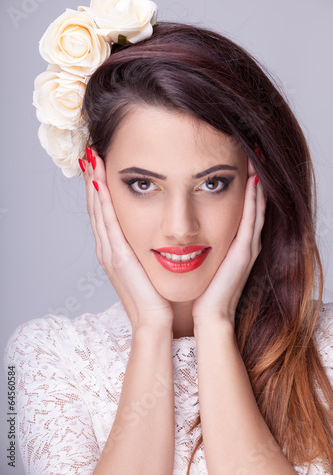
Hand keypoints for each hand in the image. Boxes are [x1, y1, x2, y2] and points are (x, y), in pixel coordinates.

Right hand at [81, 148, 173, 331]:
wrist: (156, 322)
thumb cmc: (156, 296)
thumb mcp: (149, 267)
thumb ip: (147, 248)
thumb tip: (156, 230)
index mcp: (116, 251)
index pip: (105, 213)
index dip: (100, 189)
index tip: (102, 166)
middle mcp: (108, 249)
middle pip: (96, 208)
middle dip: (93, 180)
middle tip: (92, 155)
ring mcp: (109, 253)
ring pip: (98, 211)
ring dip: (94, 185)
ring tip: (92, 160)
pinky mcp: (117, 257)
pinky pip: (107, 223)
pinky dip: (102, 202)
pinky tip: (101, 183)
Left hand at [192, 159, 265, 326]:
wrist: (206, 315)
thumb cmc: (199, 289)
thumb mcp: (198, 259)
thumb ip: (196, 241)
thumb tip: (179, 225)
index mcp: (231, 242)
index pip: (240, 207)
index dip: (242, 185)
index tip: (235, 161)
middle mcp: (243, 242)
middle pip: (252, 203)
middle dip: (252, 178)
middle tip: (250, 151)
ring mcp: (247, 247)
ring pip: (256, 208)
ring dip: (257, 183)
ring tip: (254, 159)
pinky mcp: (244, 253)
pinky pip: (251, 221)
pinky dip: (254, 201)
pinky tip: (253, 182)